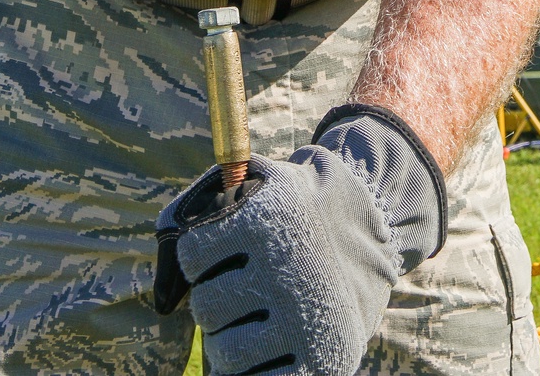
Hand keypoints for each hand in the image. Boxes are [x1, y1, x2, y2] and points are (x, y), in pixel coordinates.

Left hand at [154, 105, 445, 375]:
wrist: (375, 232)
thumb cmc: (297, 209)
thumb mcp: (261, 182)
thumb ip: (207, 196)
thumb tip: (163, 231)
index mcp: (266, 219)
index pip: (192, 255)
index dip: (200, 258)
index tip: (220, 255)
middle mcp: (285, 269)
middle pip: (205, 309)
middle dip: (216, 301)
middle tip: (243, 290)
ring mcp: (304, 320)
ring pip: (223, 353)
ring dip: (230, 340)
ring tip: (257, 320)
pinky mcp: (322, 363)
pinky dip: (253, 372)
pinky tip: (268, 349)